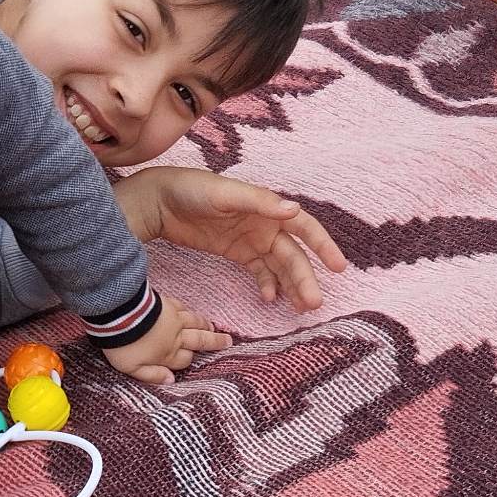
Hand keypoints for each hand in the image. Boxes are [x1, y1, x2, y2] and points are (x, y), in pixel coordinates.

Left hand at [103, 297, 232, 385]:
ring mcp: (173, 318)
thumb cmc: (123, 344)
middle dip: (214, 342)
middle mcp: (175, 336)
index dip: (189, 361)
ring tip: (214, 328)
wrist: (120, 314)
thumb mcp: (132, 368)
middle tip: (228, 341)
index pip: (185, 360)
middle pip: (199, 340)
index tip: (192, 361)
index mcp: (168, 354)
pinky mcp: (167, 303)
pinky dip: (189, 311)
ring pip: (195, 322)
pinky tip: (191, 312)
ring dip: (205, 325)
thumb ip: (152, 375)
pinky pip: (183, 307)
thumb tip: (171, 381)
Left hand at [114, 166, 346, 310]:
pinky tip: (270, 298)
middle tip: (313, 303)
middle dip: (305, 278)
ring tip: (301, 307)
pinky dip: (267, 284)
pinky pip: (259, 272)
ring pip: (279, 267)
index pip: (303, 227)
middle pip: (292, 254)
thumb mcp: (224, 194)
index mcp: (267, 208)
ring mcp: (250, 240)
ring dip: (291, 285)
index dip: (323, 245)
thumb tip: (293, 210)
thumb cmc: (191, 189)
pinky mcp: (235, 252)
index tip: (338, 266)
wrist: (157, 201)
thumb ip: (258, 202)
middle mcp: (264, 224)